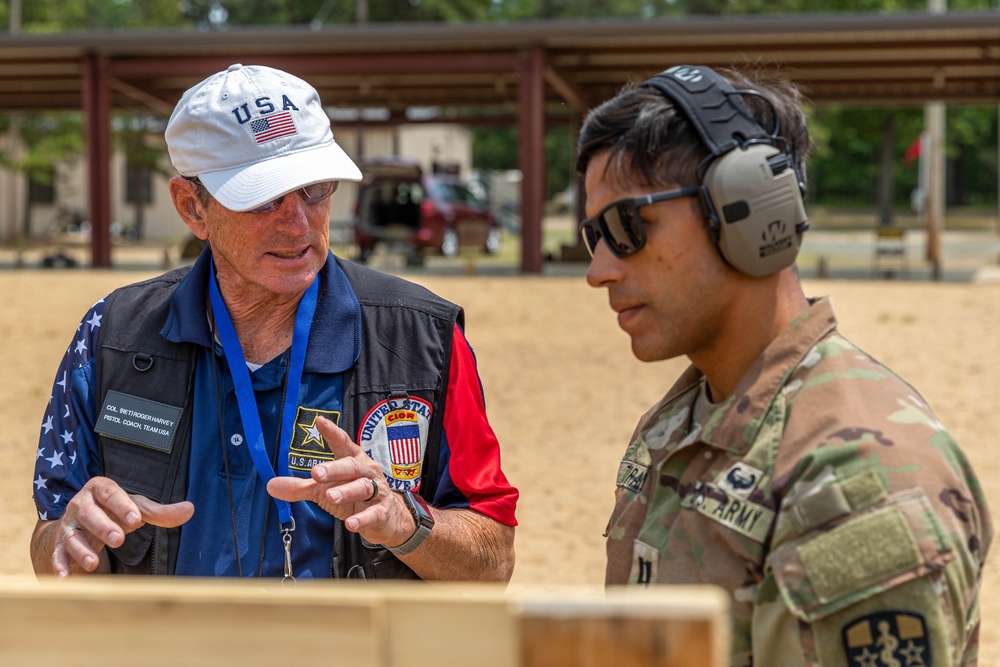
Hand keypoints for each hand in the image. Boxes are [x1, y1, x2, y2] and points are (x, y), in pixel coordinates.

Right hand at [51, 476, 194, 576]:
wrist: (81, 521)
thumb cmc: (114, 511)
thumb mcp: (136, 509)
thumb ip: (161, 512)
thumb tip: (191, 509)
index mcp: (101, 489)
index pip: (111, 493)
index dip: (122, 505)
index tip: (136, 519)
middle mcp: (80, 504)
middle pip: (89, 513)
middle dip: (103, 526)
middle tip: (119, 540)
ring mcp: (68, 525)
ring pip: (72, 535)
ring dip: (81, 550)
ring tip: (94, 564)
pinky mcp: (59, 544)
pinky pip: (57, 554)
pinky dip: (60, 565)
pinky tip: (66, 579)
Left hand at [267, 416, 416, 547]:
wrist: (386, 518)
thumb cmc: (353, 497)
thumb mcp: (323, 490)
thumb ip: (299, 487)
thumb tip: (270, 485)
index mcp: (352, 460)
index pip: (342, 443)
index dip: (332, 432)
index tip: (319, 421)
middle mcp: (367, 471)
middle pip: (351, 466)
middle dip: (334, 468)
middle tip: (315, 473)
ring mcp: (377, 491)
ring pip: (363, 487)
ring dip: (346, 491)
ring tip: (330, 497)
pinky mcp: (383, 511)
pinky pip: (374, 513)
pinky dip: (363, 519)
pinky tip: (351, 524)